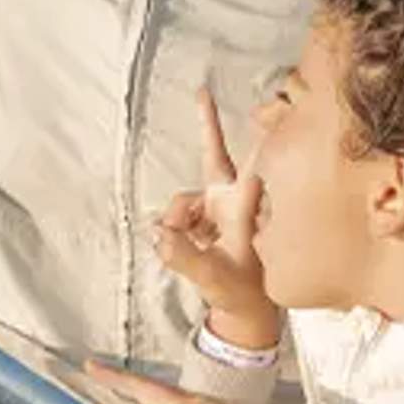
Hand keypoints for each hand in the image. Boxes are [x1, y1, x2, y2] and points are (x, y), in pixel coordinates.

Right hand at [154, 90, 278, 344]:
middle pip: (213, 156)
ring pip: (183, 198)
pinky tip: (184, 250)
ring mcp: (216, 209)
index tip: (225, 101)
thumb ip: (184, 257)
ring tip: (184, 250)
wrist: (245, 310)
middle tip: (201, 92)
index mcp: (241, 207)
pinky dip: (174, 231)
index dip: (239, 136)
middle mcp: (230, 201)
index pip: (244, 162)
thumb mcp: (212, 278)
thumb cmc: (240, 292)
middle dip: (207, 125)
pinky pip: (176, 215)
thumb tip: (159, 232)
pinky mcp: (204, 220)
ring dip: (176, 219)